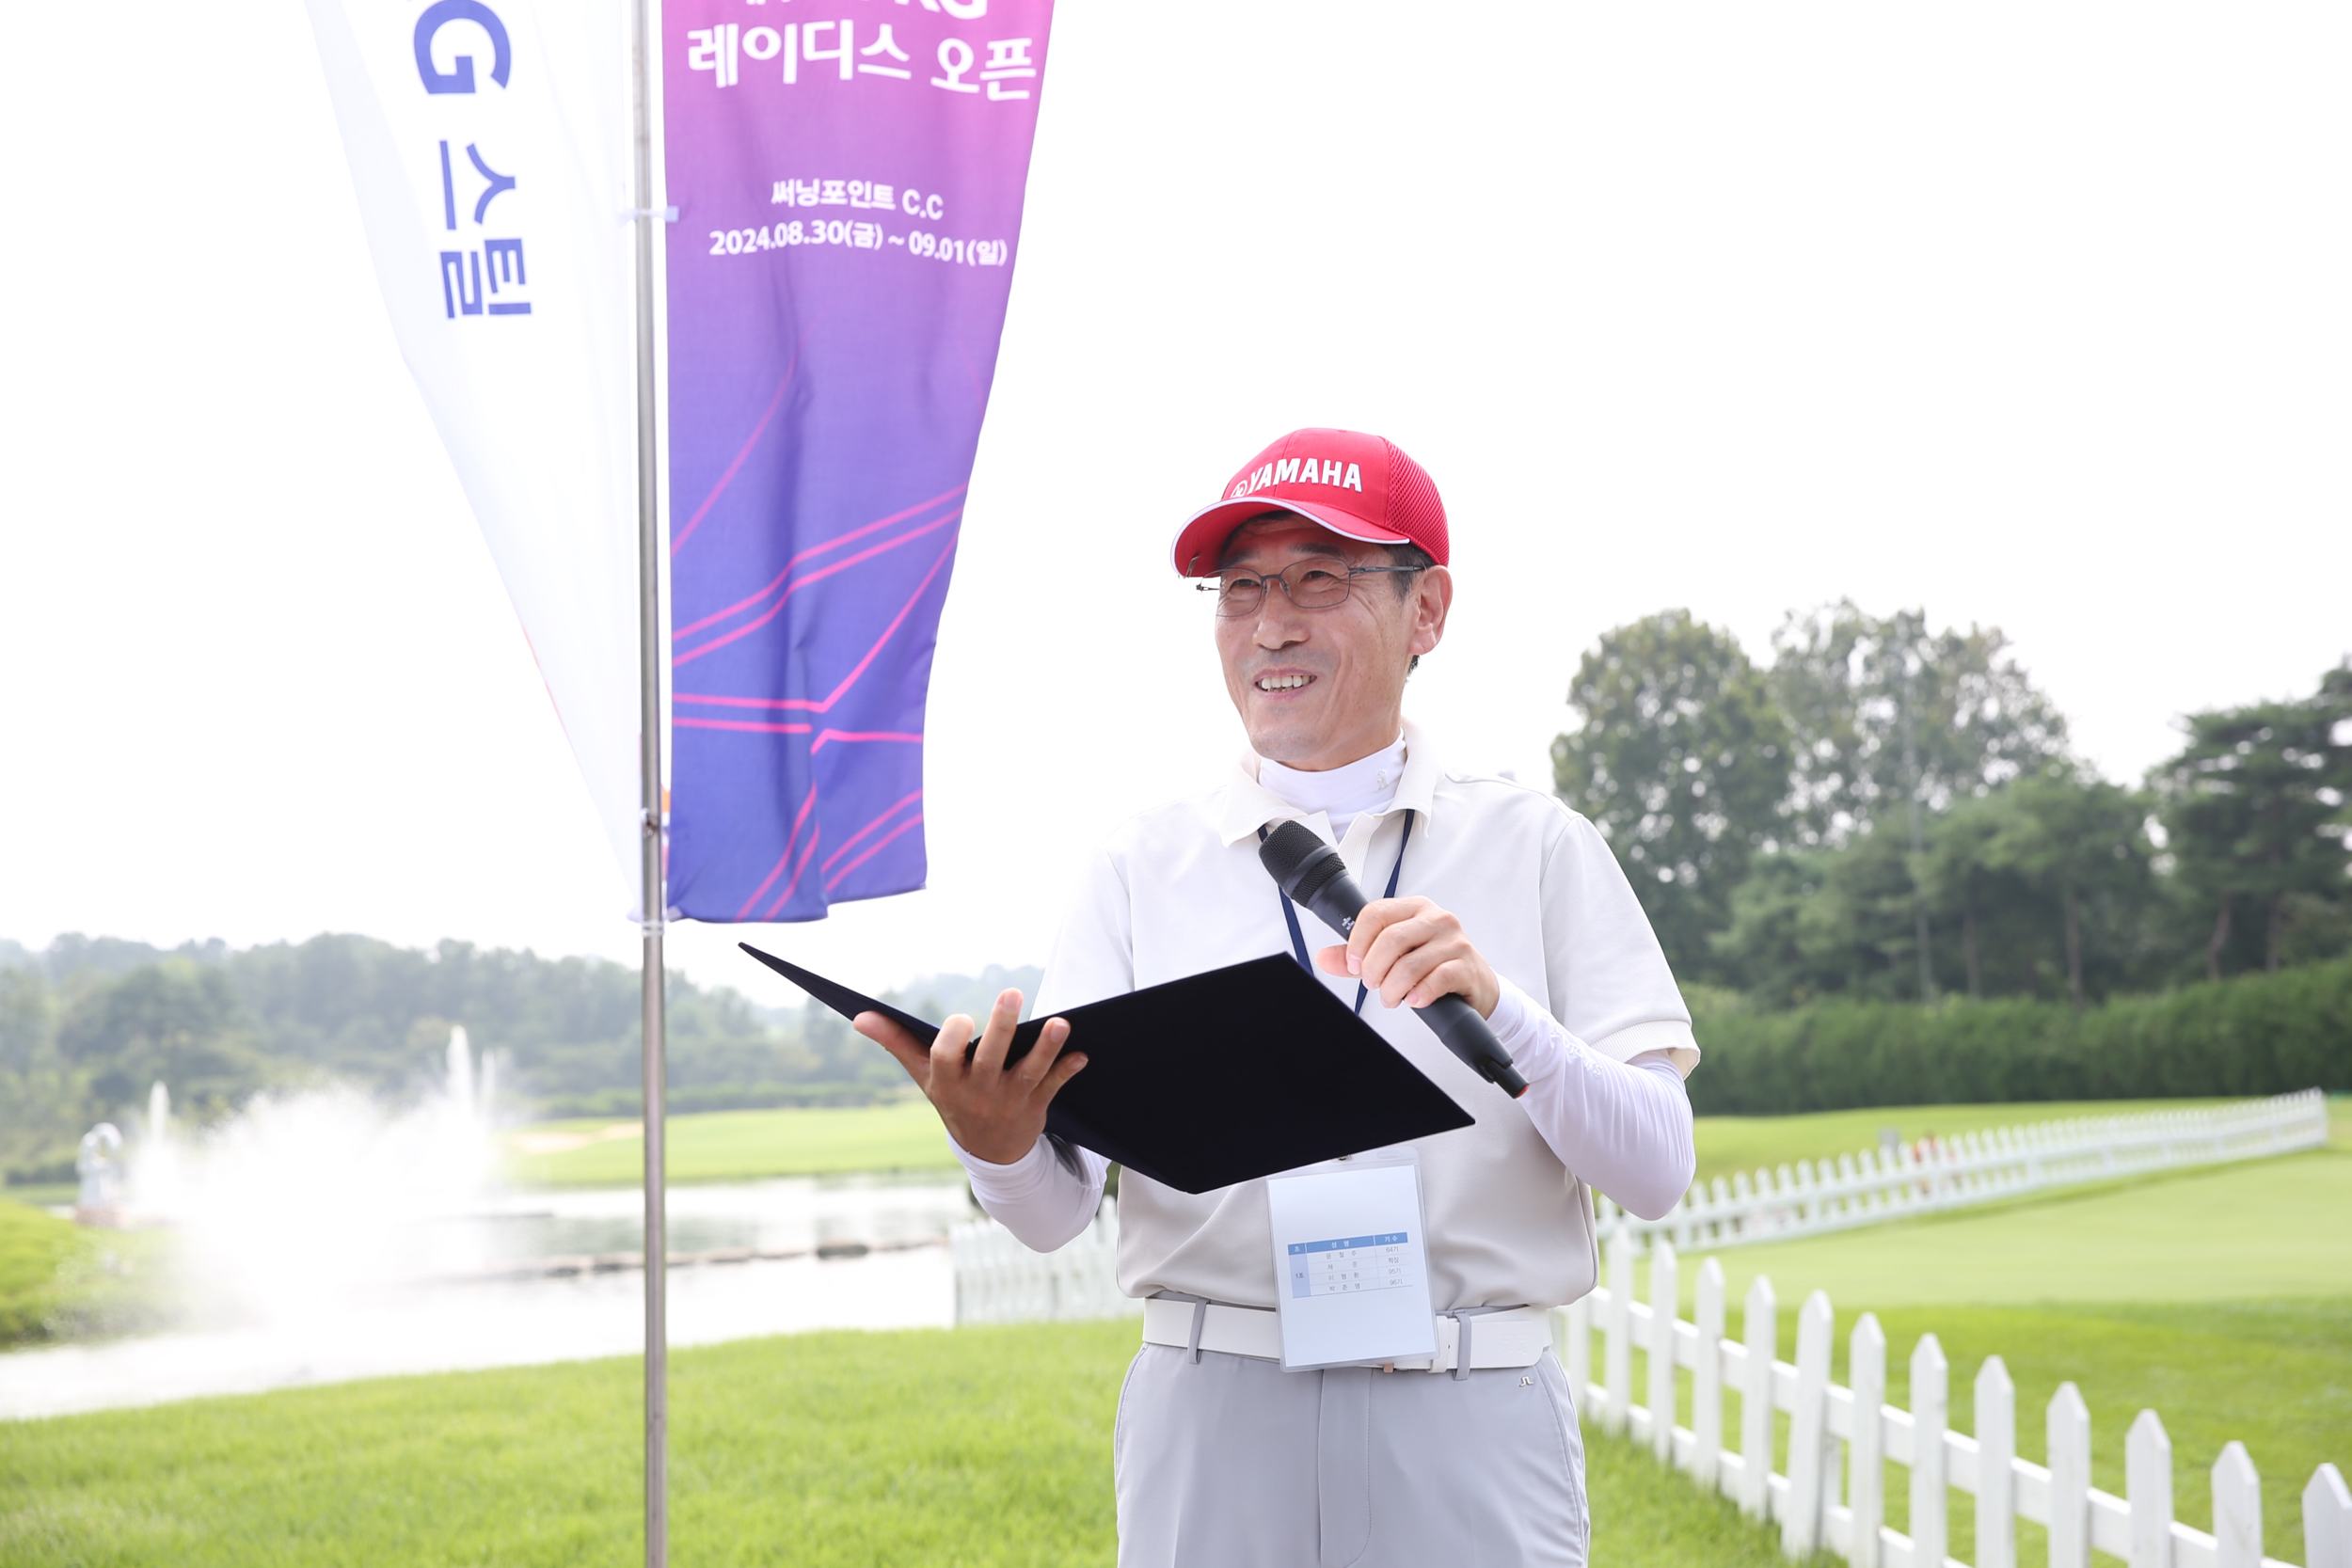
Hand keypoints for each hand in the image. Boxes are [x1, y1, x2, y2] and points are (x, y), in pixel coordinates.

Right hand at [853, 988, 1085, 1165]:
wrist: (989, 1152)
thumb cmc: (952, 1097)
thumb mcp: (922, 1076)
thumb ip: (895, 1042)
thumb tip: (859, 1015)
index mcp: (947, 1082)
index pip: (945, 1057)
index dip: (953, 1038)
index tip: (962, 1018)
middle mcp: (978, 1091)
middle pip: (990, 1058)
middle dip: (1002, 1027)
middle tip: (1012, 992)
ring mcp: (1009, 1099)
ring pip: (1028, 1071)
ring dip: (1045, 1048)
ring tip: (1061, 1023)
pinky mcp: (1036, 1104)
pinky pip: (1054, 1087)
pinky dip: (1068, 1071)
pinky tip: (1083, 1055)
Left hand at [1314, 895, 1499, 1018]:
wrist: (1476, 984)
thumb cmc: (1433, 964)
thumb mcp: (1393, 956)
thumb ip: (1358, 956)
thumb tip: (1324, 957)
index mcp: (1414, 908)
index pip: (1375, 914)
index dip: (1357, 942)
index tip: (1354, 964)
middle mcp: (1436, 919)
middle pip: (1391, 939)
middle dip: (1373, 969)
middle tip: (1373, 984)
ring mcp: (1454, 942)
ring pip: (1410, 964)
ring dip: (1393, 988)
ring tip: (1393, 997)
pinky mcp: (1466, 966)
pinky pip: (1436, 979)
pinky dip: (1419, 994)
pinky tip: (1415, 1000)